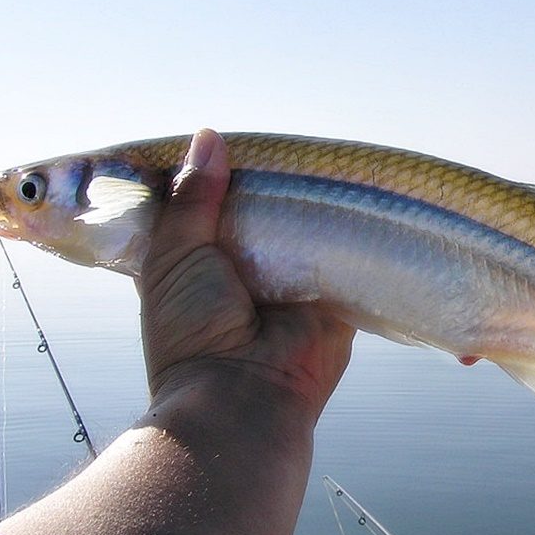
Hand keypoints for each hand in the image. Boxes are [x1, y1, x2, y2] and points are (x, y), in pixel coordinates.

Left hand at [137, 129, 354, 422]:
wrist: (244, 397)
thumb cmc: (193, 330)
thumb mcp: (175, 254)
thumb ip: (192, 198)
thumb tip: (209, 137)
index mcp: (198, 262)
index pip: (207, 207)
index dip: (217, 177)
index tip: (228, 140)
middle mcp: (247, 271)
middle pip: (261, 214)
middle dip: (271, 186)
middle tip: (286, 147)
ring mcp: (293, 284)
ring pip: (305, 231)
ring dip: (312, 206)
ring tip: (324, 161)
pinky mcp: (335, 298)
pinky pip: (346, 256)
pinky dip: (350, 233)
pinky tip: (359, 195)